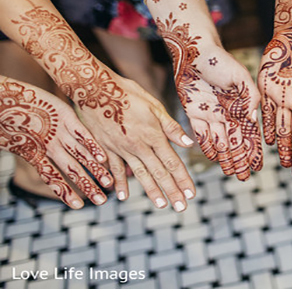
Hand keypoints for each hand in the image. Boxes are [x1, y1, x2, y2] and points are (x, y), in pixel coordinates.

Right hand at [12, 4, 196, 210]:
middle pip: (159, 172)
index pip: (172, 162)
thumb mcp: (154, 106)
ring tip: (161, 206)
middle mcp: (138, 145)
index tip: (191, 194)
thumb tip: (189, 144)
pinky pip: (113, 169)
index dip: (183, 179)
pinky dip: (118, 183)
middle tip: (181, 208)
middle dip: (171, 191)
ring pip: (139, 174)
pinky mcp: (105, 148)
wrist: (95, 88)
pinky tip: (121, 197)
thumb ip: (171, 127)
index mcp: (153, 135)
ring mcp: (121, 148)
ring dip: (151, 191)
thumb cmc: (128, 93)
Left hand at [156, 14, 261, 180]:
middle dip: (240, 159)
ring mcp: (210, 114)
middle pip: (235, 142)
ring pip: (219, 141)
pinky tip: (210, 157)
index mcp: (241, 106)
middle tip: (243, 177)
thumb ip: (250, 98)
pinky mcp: (192, 112)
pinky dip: (205, 145)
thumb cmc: (221, 60)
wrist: (195, 50)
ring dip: (224, 157)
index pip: (249, 133)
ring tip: (229, 172)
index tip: (257, 166)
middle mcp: (227, 113)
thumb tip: (254, 122)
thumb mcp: (241, 77)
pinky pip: (200, 134)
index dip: (253, 150)